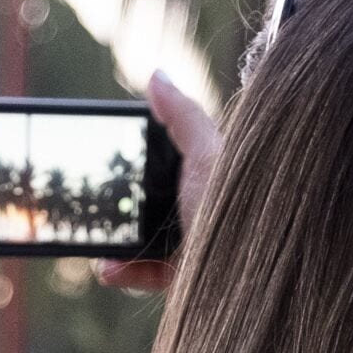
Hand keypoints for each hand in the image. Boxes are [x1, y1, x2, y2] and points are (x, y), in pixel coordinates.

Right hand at [99, 69, 220, 292]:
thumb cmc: (241, 210)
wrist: (251, 277)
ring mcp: (198, 239)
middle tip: (100, 199)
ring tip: (100, 242)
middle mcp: (206, 202)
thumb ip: (183, 117)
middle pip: (156, 195)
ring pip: (148, 234)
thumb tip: (157, 76)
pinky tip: (111, 268)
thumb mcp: (208, 156)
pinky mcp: (190, 275)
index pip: (176, 152)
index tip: (114, 155)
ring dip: (119, 240)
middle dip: (124, 200)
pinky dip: (128, 269)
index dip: (144, 152)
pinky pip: (151, 270)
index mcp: (214, 169)